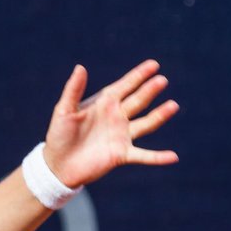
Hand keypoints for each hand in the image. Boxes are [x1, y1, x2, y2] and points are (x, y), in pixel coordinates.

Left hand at [42, 60, 179, 187]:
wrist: (57, 165)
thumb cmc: (59, 136)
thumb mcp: (64, 111)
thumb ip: (73, 90)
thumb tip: (80, 67)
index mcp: (104, 104)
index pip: (124, 86)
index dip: (138, 75)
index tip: (153, 65)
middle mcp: (116, 117)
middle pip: (137, 101)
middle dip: (149, 90)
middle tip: (161, 80)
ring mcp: (121, 135)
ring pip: (146, 123)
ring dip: (159, 115)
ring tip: (173, 105)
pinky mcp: (122, 154)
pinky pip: (144, 155)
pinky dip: (158, 157)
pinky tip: (173, 157)